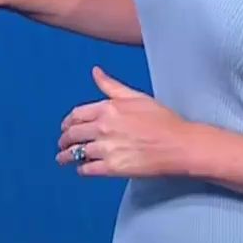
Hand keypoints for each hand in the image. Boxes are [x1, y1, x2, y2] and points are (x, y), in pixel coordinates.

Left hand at [57, 67, 193, 177]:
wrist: (180, 145)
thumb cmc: (163, 120)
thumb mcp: (137, 97)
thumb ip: (111, 86)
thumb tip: (95, 72)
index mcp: (108, 109)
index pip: (76, 115)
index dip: (67, 122)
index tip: (65, 127)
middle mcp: (103, 128)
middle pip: (72, 134)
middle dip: (64, 140)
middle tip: (62, 144)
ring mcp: (106, 148)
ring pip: (76, 153)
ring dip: (66, 157)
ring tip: (62, 159)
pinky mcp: (112, 167)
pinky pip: (88, 169)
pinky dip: (81, 169)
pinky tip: (81, 169)